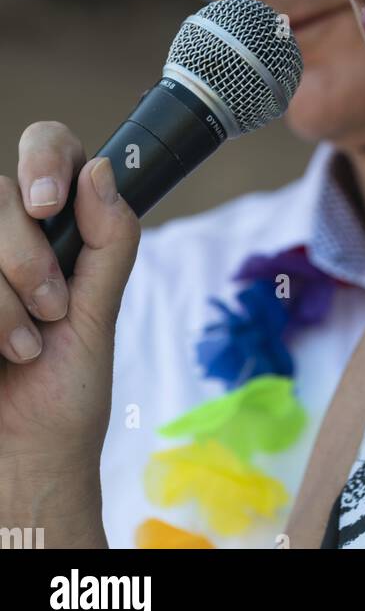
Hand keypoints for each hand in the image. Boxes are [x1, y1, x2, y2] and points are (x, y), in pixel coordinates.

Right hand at [0, 122, 139, 546]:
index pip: (48, 147)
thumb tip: (102, 170)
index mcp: (52, 226)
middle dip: (27, 259)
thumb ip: (109, 239)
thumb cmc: (63, 395)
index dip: (44, 157)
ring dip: (2, 301)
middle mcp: (5, 238)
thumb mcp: (99, 314)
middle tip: (48, 311)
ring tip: (21, 347)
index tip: (48, 204)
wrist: (21, 463)